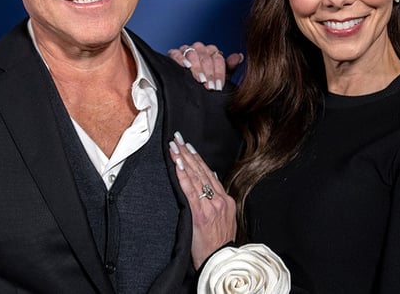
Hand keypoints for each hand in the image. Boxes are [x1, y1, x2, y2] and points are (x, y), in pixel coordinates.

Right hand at [167, 42, 243, 90]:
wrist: (187, 85)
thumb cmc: (205, 80)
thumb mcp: (219, 77)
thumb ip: (229, 67)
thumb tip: (239, 57)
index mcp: (212, 52)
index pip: (218, 59)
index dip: (219, 74)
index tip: (218, 87)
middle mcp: (200, 48)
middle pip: (206, 57)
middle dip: (208, 73)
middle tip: (209, 86)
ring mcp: (187, 50)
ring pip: (193, 54)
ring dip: (197, 68)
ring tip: (200, 79)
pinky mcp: (174, 53)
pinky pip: (176, 53)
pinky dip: (181, 59)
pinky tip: (186, 67)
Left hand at [168, 131, 236, 268]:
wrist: (220, 261)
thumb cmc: (219, 243)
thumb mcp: (226, 219)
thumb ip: (219, 200)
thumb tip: (212, 179)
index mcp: (225, 200)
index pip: (209, 173)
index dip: (197, 158)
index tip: (188, 146)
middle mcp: (219, 200)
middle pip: (202, 171)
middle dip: (188, 153)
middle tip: (177, 138)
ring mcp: (211, 206)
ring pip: (196, 177)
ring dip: (183, 159)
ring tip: (174, 146)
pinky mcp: (200, 213)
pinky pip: (190, 190)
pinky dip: (183, 176)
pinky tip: (177, 164)